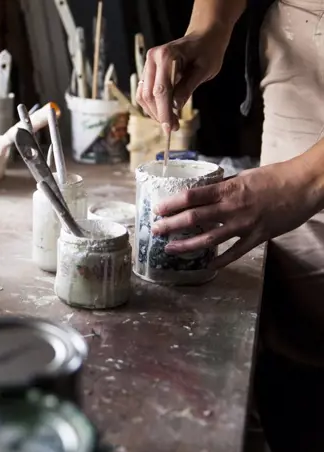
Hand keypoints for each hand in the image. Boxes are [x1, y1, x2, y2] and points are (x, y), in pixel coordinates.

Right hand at [136, 31, 227, 131]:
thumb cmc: (208, 50)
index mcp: (165, 55)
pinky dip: (153, 105)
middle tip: (173, 128)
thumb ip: (188, 87)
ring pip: (143, 95)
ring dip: (154, 111)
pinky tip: (164, 112)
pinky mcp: (148, 71)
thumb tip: (175, 107)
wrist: (204, 36)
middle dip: (159, 114)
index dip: (164, 111)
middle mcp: (152, 58)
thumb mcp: (204, 69)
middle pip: (149, 94)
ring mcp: (148, 64)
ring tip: (170, 121)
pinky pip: (145, 92)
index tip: (171, 128)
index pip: (161, 89)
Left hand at [150, 161, 322, 268]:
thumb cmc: (276, 177)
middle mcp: (232, 207)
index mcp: (228, 189)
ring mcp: (245, 224)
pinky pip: (235, 252)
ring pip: (209, 239)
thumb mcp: (244, 176)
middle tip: (155, 230)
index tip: (157, 209)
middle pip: (194, 218)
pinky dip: (221, 260)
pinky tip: (208, 265)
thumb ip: (224, 187)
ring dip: (187, 245)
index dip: (171, 204)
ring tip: (170, 249)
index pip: (192, 196)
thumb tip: (205, 193)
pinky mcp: (258, 237)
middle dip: (171, 225)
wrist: (306, 185)